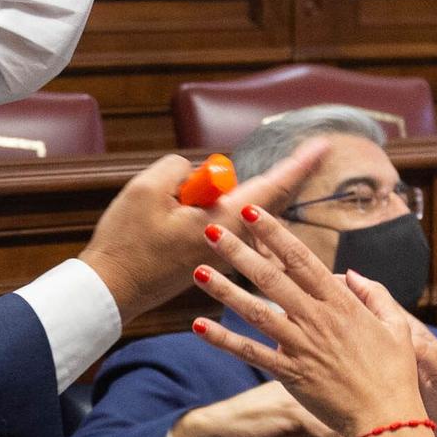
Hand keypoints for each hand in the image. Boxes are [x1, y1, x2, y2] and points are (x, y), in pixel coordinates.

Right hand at [80, 141, 329, 323]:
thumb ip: (179, 169)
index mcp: (224, 223)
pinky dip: (217, 211)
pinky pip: (225, 227)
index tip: (324, 146)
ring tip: (202, 194)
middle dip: (278, 177)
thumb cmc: (127, 242)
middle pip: (264, 200)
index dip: (297, 165)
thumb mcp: (146, 189)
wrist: (112, 290)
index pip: (272, 188)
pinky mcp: (210, 261)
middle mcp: (232, 242)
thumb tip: (200, 174)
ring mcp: (223, 256)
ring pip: (239, 212)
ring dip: (234, 196)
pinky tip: (190, 207)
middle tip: (302, 155)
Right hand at [169, 380, 348, 436]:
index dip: (348, 417)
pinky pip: (324, 432)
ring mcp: (301, 394)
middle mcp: (307, 379)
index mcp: (308, 374)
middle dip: (346, 430)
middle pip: (347, 406)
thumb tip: (346, 434)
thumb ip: (317, 414)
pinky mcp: (293, 412)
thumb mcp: (293, 412)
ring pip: (338, 420)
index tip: (344, 434)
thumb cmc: (261, 421)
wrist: (226, 423)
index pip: (344, 392)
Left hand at [187, 206, 422, 436]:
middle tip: (210, 230)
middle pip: (270, 277)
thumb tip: (351, 274)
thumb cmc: (395, 374)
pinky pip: (251, 353)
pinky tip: (198, 326)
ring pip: (255, 311)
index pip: (301, 259)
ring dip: (224, 289)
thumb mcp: (396, 327)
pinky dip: (223, 341)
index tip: (252, 213)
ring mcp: (300, 346)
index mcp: (341, 303)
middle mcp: (316, 319)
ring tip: (198, 270)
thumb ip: (374, 294)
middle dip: (239, 251)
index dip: (275, 233)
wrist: (386, 420)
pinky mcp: (289, 373)